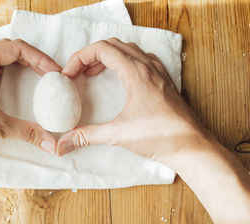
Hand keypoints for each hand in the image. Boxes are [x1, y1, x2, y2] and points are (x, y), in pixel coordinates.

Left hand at [0, 38, 60, 154]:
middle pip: (4, 46)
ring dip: (11, 57)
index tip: (51, 71)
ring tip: (27, 69)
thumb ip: (25, 132)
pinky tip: (4, 78)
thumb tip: (49, 141)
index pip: (15, 49)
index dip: (38, 58)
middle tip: (43, 70)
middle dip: (28, 56)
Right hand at [57, 38, 209, 168]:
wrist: (191, 146)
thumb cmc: (161, 137)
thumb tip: (64, 143)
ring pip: (128, 50)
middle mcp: (148, 67)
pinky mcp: (163, 81)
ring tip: (92, 73)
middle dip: (90, 55)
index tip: (70, 73)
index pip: (102, 49)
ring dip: (107, 57)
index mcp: (136, 73)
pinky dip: (123, 62)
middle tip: (77, 71)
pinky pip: (141, 59)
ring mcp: (158, 72)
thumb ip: (88, 136)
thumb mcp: (118, 135)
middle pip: (113, 45)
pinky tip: (119, 77)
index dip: (80, 57)